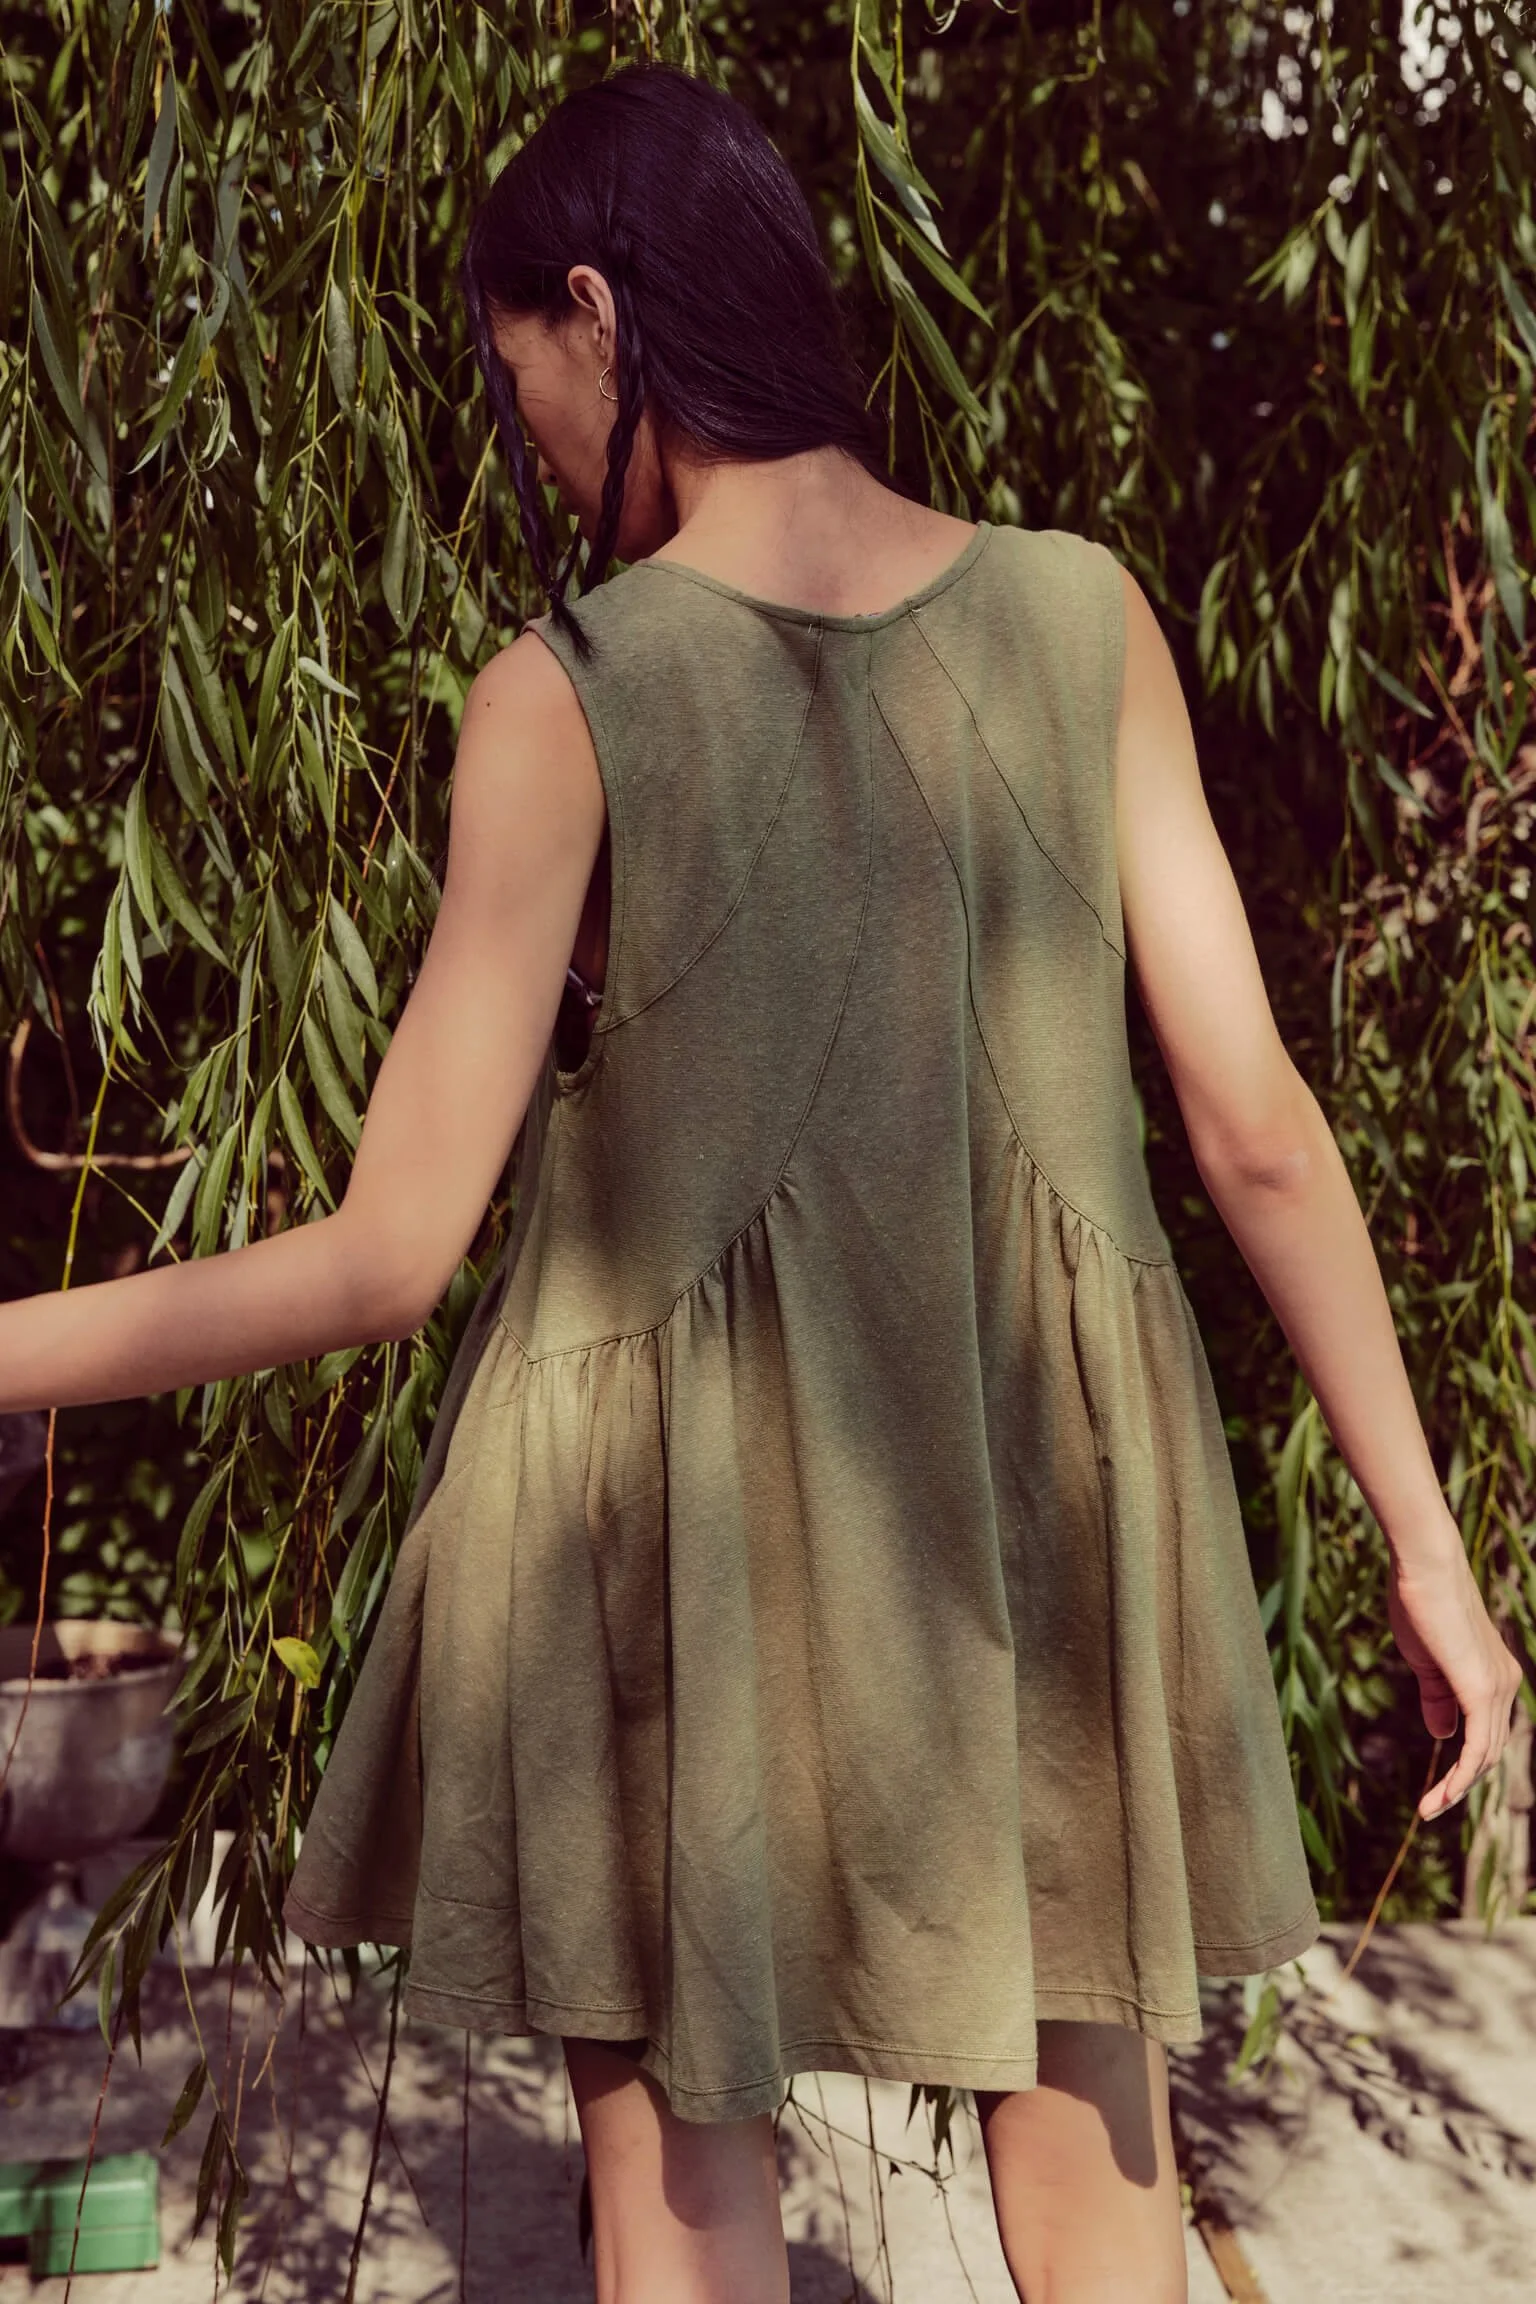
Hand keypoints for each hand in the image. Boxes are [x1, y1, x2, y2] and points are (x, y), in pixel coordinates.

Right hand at [1386, 1542, 1525, 1819]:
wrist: (1425, 1568)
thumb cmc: (1422, 1605)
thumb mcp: (1426, 1662)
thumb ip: (1437, 1699)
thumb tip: (1441, 1735)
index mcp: (1495, 1677)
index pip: (1485, 1733)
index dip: (1462, 1765)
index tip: (1436, 1788)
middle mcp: (1505, 1685)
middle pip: (1489, 1751)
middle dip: (1460, 1785)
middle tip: (1430, 1808)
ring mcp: (1497, 1688)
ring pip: (1484, 1755)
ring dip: (1456, 1788)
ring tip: (1429, 1809)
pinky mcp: (1481, 1689)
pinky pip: (1476, 1747)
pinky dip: (1459, 1777)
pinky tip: (1440, 1795)